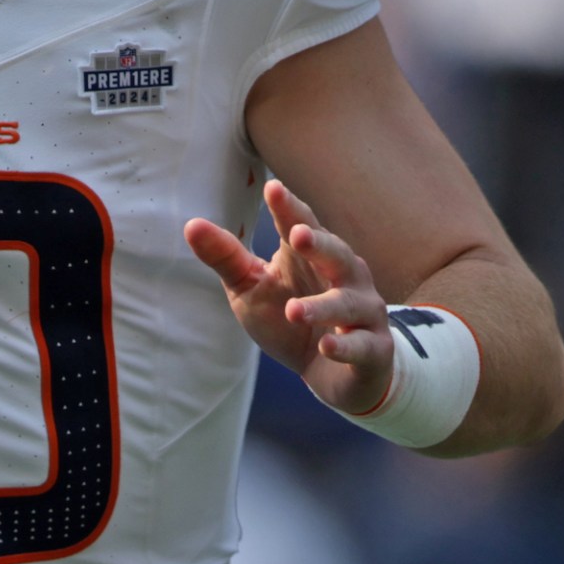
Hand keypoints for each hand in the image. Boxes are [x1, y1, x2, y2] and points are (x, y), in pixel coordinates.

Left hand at [184, 179, 393, 415]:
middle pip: (336, 254)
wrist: (331, 374)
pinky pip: (362, 346)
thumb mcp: (251, 287)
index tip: (273, 189)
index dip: (289, 208)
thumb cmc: (288, 319)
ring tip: (294, 309)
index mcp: (312, 256)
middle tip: (296, 236)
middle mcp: (345, 276)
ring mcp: (363, 312)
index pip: (302, 225)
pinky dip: (345, 346)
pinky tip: (326, 346)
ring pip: (348, 303)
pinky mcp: (373, 350)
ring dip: (322, 307)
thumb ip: (226, 258)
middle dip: (319, 245)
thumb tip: (191, 224)